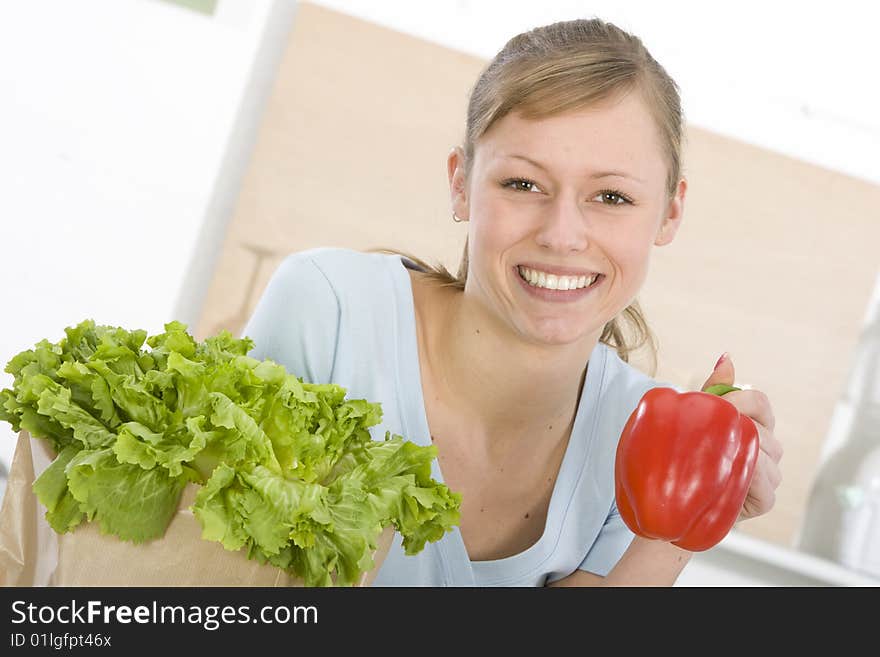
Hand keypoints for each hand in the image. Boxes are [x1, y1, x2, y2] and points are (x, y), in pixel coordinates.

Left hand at [700, 354, 782, 520]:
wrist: (671, 499)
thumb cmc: (685, 454)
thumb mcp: (696, 420)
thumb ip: (714, 389)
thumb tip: (726, 356)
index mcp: (754, 423)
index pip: (760, 402)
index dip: (741, 399)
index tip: (717, 404)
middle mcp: (768, 448)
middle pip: (764, 428)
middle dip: (735, 428)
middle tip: (706, 434)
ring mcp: (770, 474)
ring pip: (768, 455)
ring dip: (740, 453)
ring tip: (712, 457)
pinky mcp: (765, 500)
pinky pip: (767, 484)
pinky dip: (751, 478)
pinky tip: (729, 475)